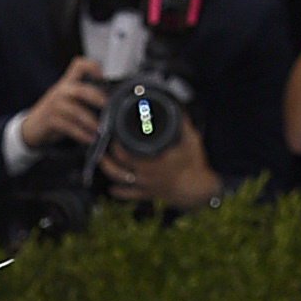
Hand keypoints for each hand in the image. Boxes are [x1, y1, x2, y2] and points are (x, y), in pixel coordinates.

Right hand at [22, 55, 110, 151]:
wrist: (30, 128)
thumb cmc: (51, 114)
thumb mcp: (65, 100)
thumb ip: (81, 97)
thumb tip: (106, 103)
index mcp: (65, 83)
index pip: (78, 65)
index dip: (92, 67)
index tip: (101, 77)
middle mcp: (60, 91)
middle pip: (81, 90)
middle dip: (96, 98)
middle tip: (106, 107)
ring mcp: (54, 106)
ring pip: (76, 111)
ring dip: (90, 121)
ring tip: (99, 128)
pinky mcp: (50, 121)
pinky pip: (69, 127)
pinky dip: (81, 134)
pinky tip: (88, 138)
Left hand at [101, 112, 219, 209]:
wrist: (197, 189)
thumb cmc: (195, 164)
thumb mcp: (191, 140)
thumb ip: (183, 123)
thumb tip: (176, 105)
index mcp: (156, 162)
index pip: (128, 156)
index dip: (117, 146)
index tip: (114, 136)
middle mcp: (148, 176)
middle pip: (119, 168)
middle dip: (109, 156)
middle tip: (106, 145)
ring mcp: (146, 186)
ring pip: (120, 181)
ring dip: (109, 171)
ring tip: (103, 161)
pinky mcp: (147, 194)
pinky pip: (128, 195)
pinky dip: (118, 191)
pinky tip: (112, 187)